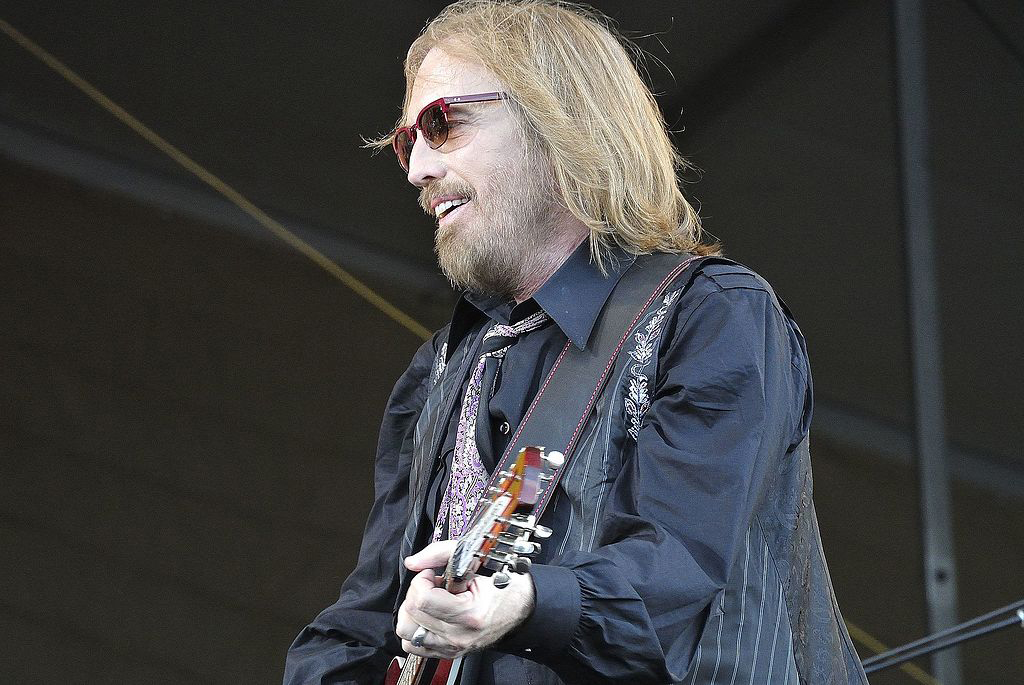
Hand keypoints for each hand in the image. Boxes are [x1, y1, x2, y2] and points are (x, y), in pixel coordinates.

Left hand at [395, 540, 534, 658]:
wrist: (522, 608)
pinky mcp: (449, 652)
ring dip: (412, 612)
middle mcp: (459, 636)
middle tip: (433, 584)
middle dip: (417, 592)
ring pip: (407, 634)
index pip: (422, 600)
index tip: (432, 573)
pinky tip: (428, 616)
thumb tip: (414, 562)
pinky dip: (415, 629)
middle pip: (411, 615)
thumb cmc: (506, 585)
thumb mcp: (477, 561)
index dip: (421, 580)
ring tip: (429, 601)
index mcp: (469, 614)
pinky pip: (415, 646)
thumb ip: (441, 554)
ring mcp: (453, 647)